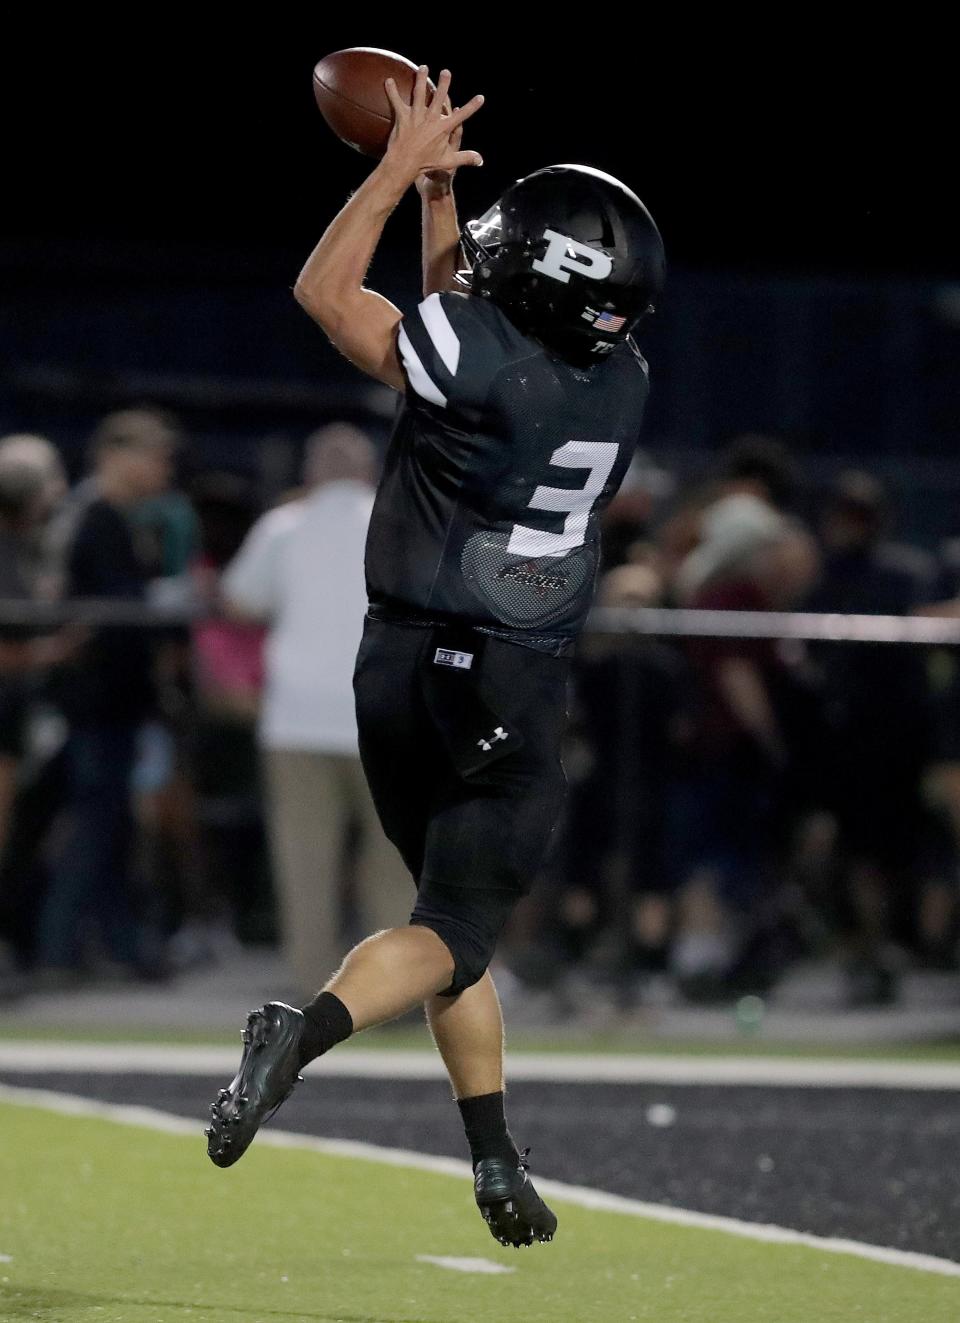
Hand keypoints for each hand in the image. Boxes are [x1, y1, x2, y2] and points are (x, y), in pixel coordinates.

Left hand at [383, 67, 482, 188]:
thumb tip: (481, 161)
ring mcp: (416, 116)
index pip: (462, 116)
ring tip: (423, 68)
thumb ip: (465, 158)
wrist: (404, 164)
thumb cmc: (426, 164)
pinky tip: (388, 81)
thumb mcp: (448, 162)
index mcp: (443, 128)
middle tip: (446, 72)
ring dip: (421, 79)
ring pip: (419, 93)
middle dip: (444, 83)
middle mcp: (431, 119)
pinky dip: (392, 91)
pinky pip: (396, 101)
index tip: (481, 98)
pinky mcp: (402, 117)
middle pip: (439, 97)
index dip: (472, 107)